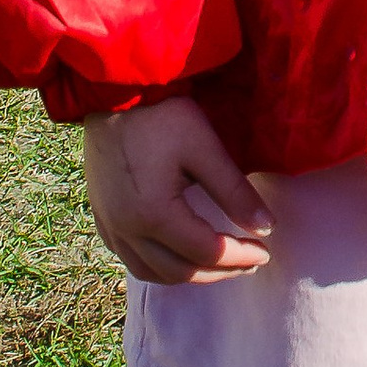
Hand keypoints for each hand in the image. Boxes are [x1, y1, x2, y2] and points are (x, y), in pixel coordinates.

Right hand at [83, 99, 273, 286]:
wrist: (113, 93)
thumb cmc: (162, 115)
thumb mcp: (205, 148)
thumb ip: (234, 192)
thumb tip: (265, 228)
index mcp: (155, 214)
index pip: (207, 252)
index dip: (241, 256)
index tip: (265, 251)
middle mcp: (128, 229)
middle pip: (180, 271)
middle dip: (220, 271)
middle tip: (249, 261)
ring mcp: (111, 225)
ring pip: (151, 271)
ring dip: (189, 274)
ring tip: (218, 263)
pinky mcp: (101, 217)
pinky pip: (129, 258)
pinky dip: (158, 266)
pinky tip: (176, 254)